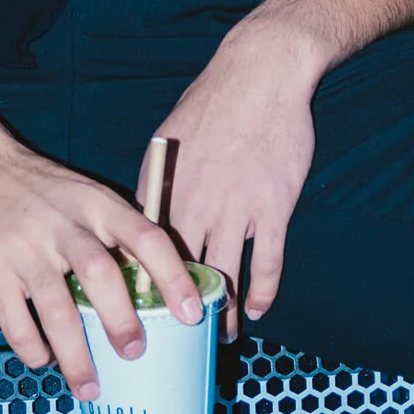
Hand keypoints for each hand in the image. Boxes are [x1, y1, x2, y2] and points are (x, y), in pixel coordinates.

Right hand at [0, 109, 204, 397]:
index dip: (172, 276)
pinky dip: (33, 348)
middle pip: (99, 273)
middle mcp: (63, 225)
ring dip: (76, 354)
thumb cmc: (43, 191)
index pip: (145, 237)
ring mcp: (24, 248)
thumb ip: (118, 234)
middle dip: (121, 319)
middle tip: (135, 353)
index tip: (192, 313)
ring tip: (91, 387)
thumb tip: (162, 287)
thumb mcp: (87, 197)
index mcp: (97, 205)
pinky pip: (15, 321)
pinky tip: (45, 361)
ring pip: (56, 307)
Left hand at [149, 14, 322, 317]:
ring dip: (222, 313)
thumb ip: (156, 184)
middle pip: (182, 273)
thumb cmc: (212, 103)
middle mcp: (196, 205)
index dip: (142, 286)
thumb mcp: (167, 140)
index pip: (143, 251)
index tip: (139, 314)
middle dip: (180, 311)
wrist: (260, 75)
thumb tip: (145, 221)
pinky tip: (257, 309)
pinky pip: (268, 263)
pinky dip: (262, 292)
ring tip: (221, 335)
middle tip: (179, 338)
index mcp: (164, 189)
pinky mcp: (273, 208)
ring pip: (225, 277)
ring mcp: (237, 210)